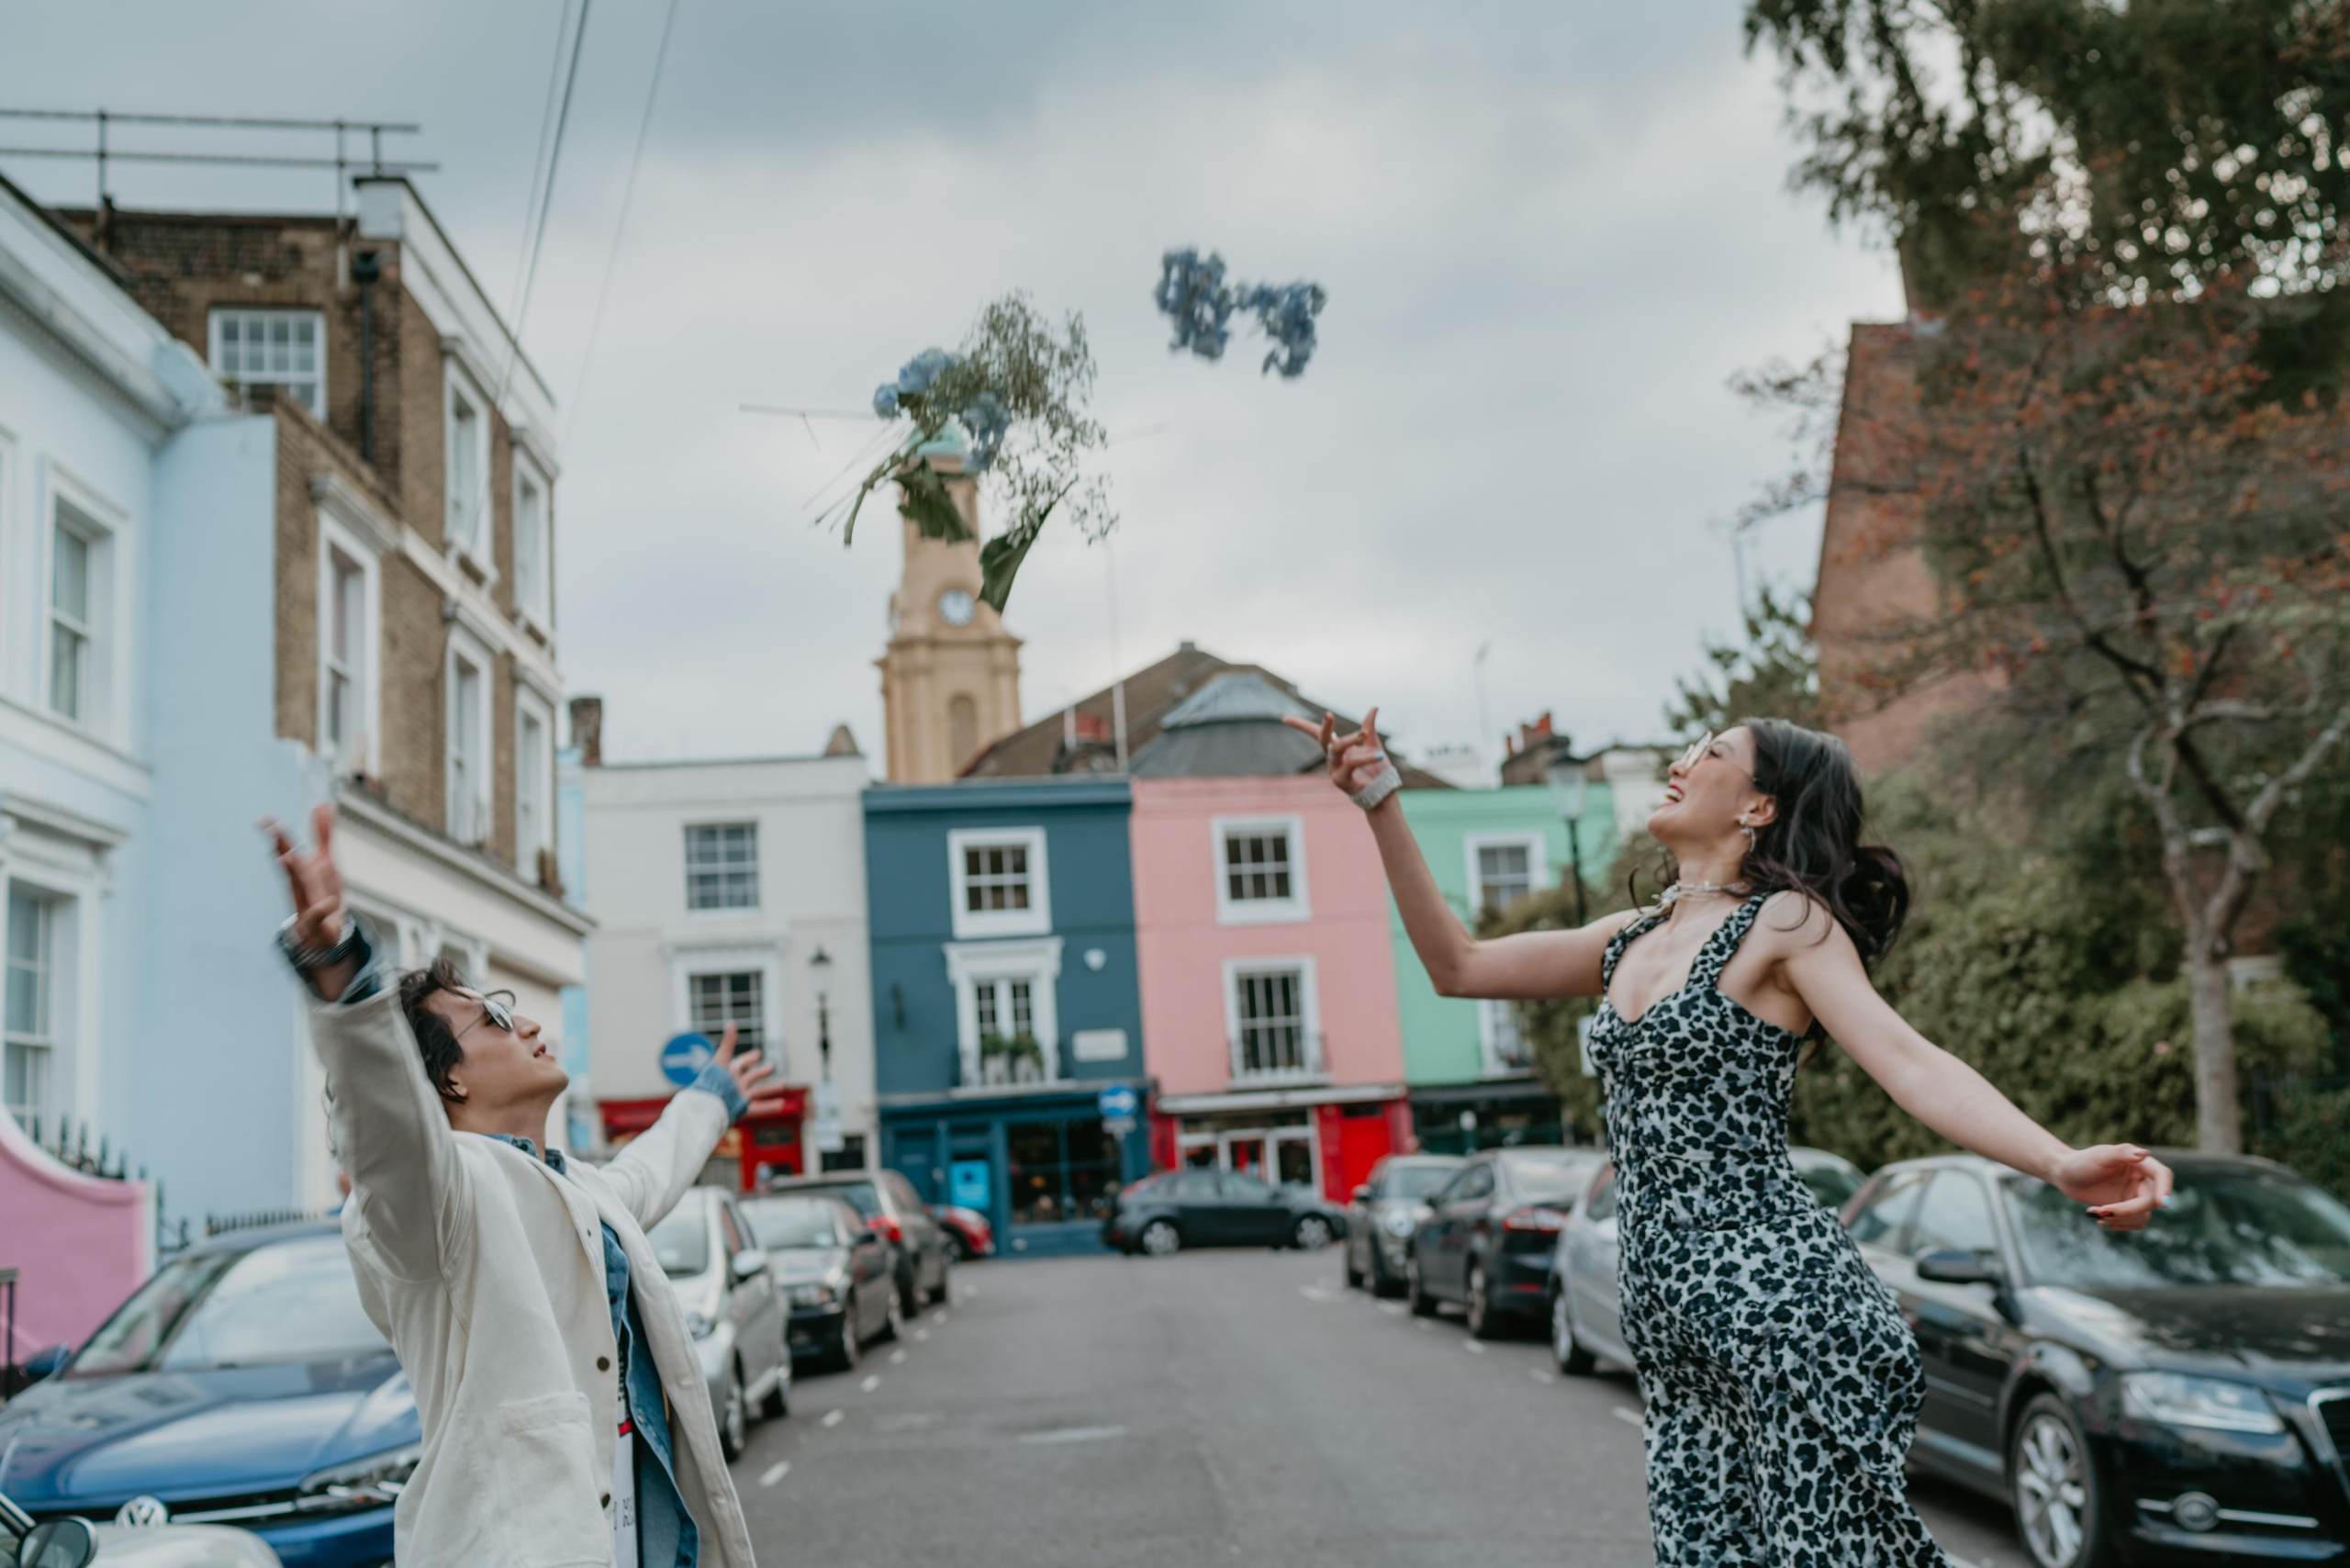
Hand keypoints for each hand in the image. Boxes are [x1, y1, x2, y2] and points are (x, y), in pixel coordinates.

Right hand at [264, 806, 355, 1001]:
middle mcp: (300, 884)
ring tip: (289, 858)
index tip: (267, 821)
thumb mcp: (327, 860)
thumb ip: (324, 833)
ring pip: (300, 888)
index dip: (279, 836)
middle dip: (282, 851)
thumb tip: (322, 804)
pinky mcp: (316, 921)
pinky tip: (327, 904)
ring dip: (295, 875)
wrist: (322, 932)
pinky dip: (321, 910)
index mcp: (301, 868)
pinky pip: (318, 915)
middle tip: (273, 835)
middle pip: (290, 866)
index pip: (287, 850)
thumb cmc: (321, 891)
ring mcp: (307, 902)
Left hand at [712, 1024, 791, 1120]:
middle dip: (761, 1072)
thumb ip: (728, 1043)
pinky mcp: (742, 1108)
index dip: (749, 1058)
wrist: (708, 1104)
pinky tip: (782, 1105)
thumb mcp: (721, 1059)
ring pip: (758, 1092)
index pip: (740, 1064)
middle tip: (772, 1067)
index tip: (758, 1054)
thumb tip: (731, 1022)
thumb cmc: (713, 1081)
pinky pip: (759, 1107)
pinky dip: (770, 1106)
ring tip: (784, 1084)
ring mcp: (739, 1097)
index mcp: (727, 1074)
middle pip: (750, 1078)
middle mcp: (734, 1085)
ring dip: (771, 1089)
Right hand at [1281, 707, 1387, 795]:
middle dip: (1325, 726)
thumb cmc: (1376, 770)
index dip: (1301, 725)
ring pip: (1337, 748)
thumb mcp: (1373, 744)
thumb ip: (1369, 727)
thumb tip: (1374, 707)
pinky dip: (1365, 758)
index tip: (1284, 718)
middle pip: (1322, 739)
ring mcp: (1334, 769)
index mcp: (1337, 748)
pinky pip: (1352, 763)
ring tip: (1364, 733)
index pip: (1316, 733)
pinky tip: (1379, 755)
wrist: (1383, 792)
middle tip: (1328, 714)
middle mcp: (1332, 758)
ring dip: (1351, 739)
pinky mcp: (1340, 780)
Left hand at [2049, 1144, 2172, 1230]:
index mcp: (2139, 1163)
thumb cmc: (2080, 1162)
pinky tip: (2099, 1221)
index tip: (2161, 1203)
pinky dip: (2118, 1224)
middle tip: (2101, 1211)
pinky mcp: (2129, 1208)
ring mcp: (2136, 1195)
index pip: (2162, 1175)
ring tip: (2093, 1212)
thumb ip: (2121, 1154)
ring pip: (2143, 1216)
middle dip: (2128, 1210)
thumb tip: (2146, 1153)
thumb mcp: (2099, 1157)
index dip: (2165, 1188)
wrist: (2065, 1175)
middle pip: (2151, 1201)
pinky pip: (2134, 1223)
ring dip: (2119, 1219)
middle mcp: (2142, 1180)